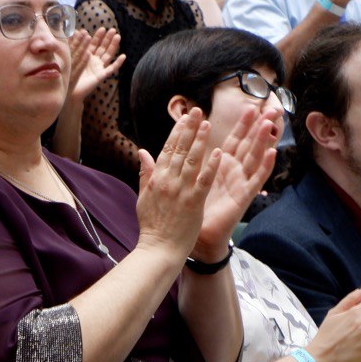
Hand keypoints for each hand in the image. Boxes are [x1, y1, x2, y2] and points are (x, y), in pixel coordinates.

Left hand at [67, 27, 123, 102]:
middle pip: (103, 48)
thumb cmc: (69, 75)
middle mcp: (94, 62)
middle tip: (112, 29)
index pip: (94, 44)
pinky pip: (111, 69)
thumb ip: (73, 44)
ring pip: (108, 55)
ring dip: (114, 46)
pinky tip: (123, 56)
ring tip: (118, 36)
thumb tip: (74, 30)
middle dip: (107, 38)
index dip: (98, 36)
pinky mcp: (101, 76)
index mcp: (87, 57)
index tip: (102, 28)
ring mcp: (99, 68)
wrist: (70, 91)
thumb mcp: (70, 57)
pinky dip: (118, 63)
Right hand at [135, 109, 220, 261]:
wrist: (158, 249)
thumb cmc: (152, 226)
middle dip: (189, 129)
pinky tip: (218, 152)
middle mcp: (167, 181)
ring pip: (191, 160)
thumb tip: (142, 152)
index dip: (177, 132)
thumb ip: (145, 173)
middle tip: (198, 111)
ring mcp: (180, 191)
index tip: (185, 118)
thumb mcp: (143, 197)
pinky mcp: (193, 203)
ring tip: (208, 124)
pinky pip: (203, 181)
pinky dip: (210, 166)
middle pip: (179, 150)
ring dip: (200, 141)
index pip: (167, 149)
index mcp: (156, 179)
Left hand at [194, 107, 278, 259]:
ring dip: (263, 140)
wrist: (197, 237)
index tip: (251, 106)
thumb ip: (183, 160)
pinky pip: (256, 179)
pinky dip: (265, 166)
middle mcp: (234, 172)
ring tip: (271, 123)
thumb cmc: (194, 209)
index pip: (234, 140)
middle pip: (249, 145)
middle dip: (259, 127)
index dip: (242, 124)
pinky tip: (273, 152)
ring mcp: (240, 183)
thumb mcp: (187, 179)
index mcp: (221, 166)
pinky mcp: (243, 197)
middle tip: (272, 108)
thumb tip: (175, 142)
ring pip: (254, 157)